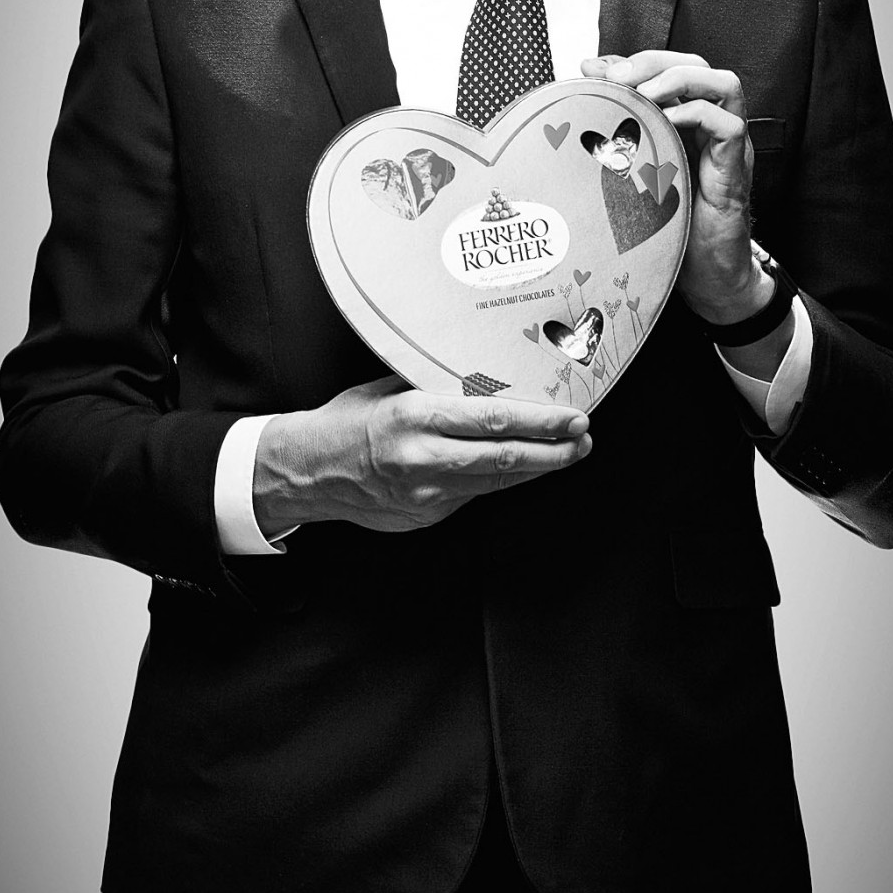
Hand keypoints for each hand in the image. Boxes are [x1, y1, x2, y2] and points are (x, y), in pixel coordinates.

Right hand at [253, 376, 592, 535]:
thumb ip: (439, 387)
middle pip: (504, 458)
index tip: (572, 417)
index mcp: (412, 417)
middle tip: (583, 439)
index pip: (491, 420)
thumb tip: (490, 376)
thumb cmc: (348, 422)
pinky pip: (475, 494)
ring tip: (568, 453)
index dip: (540, 422)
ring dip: (538, 467)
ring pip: (496, 481)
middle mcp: (421, 459)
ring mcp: (425, 495)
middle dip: (553, 450)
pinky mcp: (427, 516)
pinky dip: (503, 479)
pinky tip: (523, 467)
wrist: (308, 472)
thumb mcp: (389, 388)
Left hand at [582, 50, 770, 325]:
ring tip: (644, 93)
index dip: (635, 60)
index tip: (593, 69)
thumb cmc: (670, 224)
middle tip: (618, 76)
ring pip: (726, 84)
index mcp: (689, 122)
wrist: (704, 275)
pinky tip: (666, 122)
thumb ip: (617, 134)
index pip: (671, 66)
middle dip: (655, 61)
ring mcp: (729, 146)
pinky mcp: (736, 169)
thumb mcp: (634, 171)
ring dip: (680, 79)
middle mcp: (714, 125)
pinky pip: (729, 125)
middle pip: (698, 65)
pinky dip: (696, 114)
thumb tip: (584, 104)